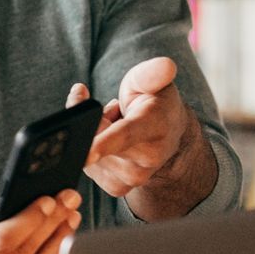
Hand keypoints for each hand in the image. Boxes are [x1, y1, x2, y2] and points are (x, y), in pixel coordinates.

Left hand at [71, 59, 194, 200]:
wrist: (167, 135)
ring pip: (87, 152)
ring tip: (115, 127)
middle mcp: (147, 158)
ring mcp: (132, 177)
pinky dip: (90, 150)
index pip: (126, 134)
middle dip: (91, 118)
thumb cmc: (155, 103)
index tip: (86, 152)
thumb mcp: (153, 80)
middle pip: (94, 138)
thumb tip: (165, 65)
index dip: (105, 143)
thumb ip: (152, 73)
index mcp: (155, 126)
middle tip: (113, 109)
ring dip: (92, 135)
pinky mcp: (117, 188)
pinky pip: (87, 166)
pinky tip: (107, 144)